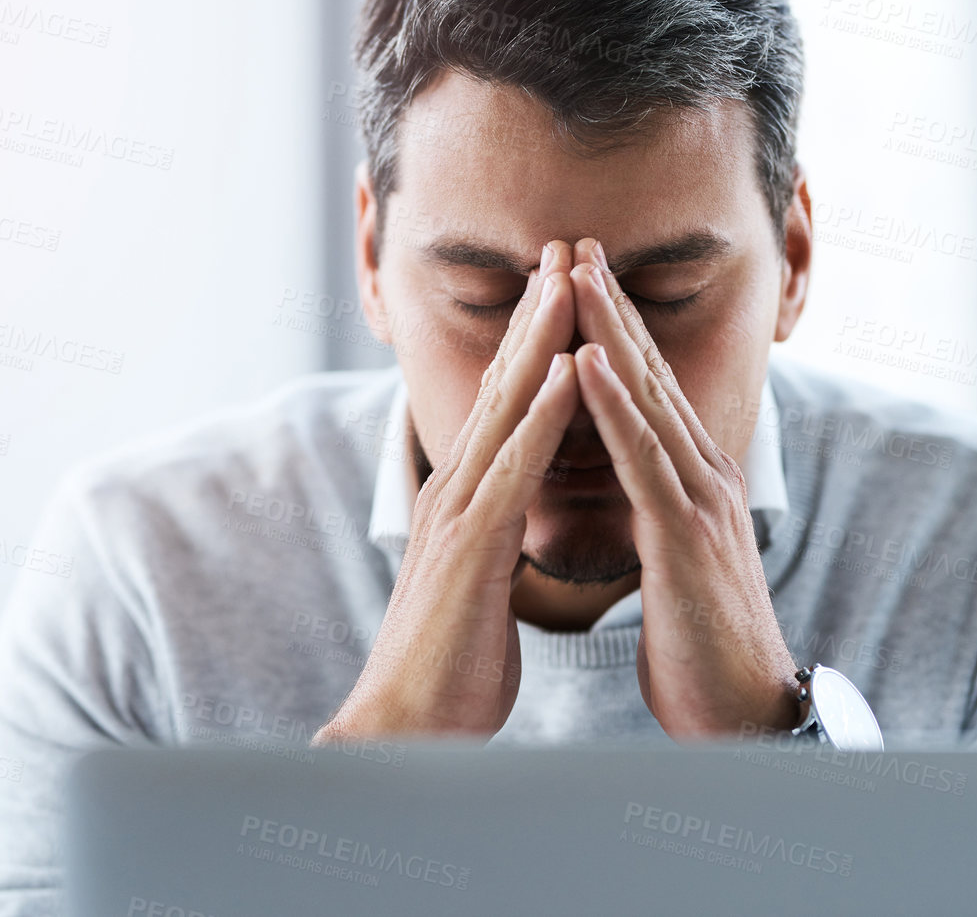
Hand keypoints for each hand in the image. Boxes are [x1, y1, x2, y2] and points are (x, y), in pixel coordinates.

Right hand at [313, 242, 580, 740]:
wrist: (407, 728)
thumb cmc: (450, 662)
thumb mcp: (480, 583)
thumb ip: (492, 539)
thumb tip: (507, 522)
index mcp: (468, 498)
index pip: (508, 403)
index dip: (535, 341)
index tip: (564, 288)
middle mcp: (458, 490)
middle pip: (504, 384)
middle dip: (537, 313)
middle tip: (564, 247)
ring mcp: (461, 513)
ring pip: (508, 408)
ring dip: (541, 339)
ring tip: (568, 279)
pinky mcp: (473, 547)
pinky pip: (515, 468)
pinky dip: (544, 414)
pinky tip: (568, 370)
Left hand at [566, 238, 801, 737]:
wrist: (745, 715)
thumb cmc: (703, 643)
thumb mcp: (677, 558)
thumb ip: (659, 509)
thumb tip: (640, 483)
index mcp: (693, 479)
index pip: (646, 387)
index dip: (613, 327)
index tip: (579, 275)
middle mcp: (702, 474)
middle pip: (648, 372)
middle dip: (609, 303)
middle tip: (576, 241)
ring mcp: (697, 499)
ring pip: (644, 398)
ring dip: (607, 330)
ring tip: (575, 272)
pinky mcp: (684, 535)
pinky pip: (641, 458)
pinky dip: (612, 405)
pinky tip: (586, 362)